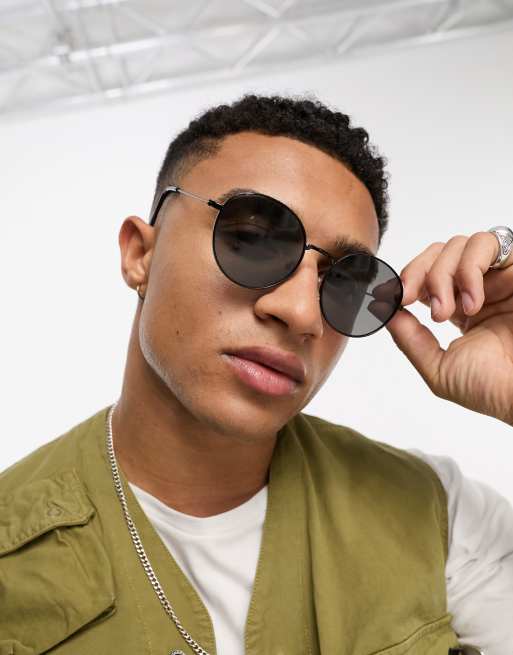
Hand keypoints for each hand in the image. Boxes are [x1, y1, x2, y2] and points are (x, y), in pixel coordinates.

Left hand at [383, 231, 512, 425]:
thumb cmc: (494, 389)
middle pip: (438, 253)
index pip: (426, 276)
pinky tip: (472, 304)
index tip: (390, 298)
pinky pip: (486, 242)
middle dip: (417, 273)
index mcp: (462, 309)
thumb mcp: (438, 368)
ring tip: (446, 313)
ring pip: (459, 244)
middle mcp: (482, 288)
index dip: (405, 281)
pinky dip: (468, 269)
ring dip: (441, 275)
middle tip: (410, 299)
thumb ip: (409, 338)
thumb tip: (382, 310)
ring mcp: (501, 276)